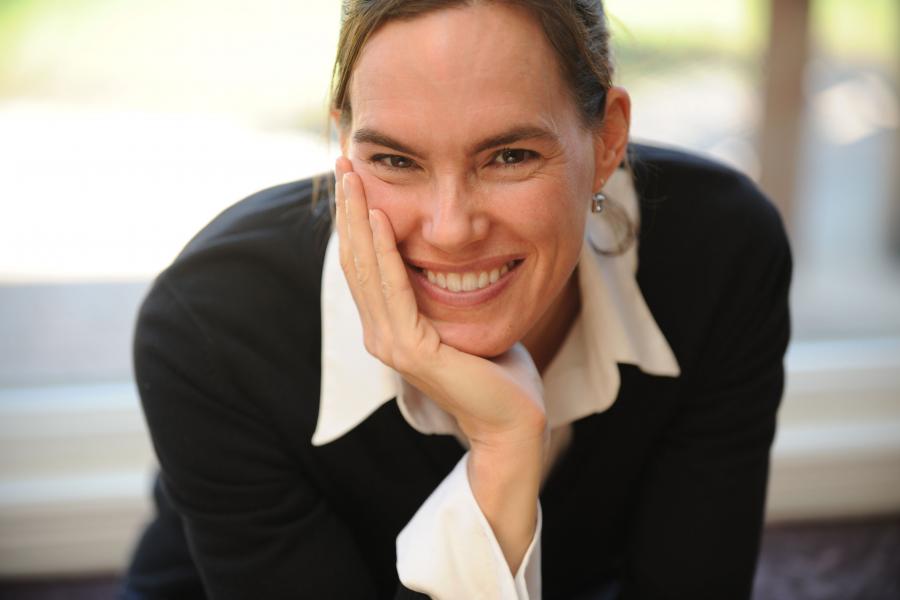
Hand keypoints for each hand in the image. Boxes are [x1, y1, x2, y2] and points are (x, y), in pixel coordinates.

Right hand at [333, 157, 547, 448]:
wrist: (514, 421)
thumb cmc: (499, 373)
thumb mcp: (465, 319)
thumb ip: (446, 293)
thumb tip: (452, 259)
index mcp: (390, 327)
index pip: (364, 264)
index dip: (355, 219)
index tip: (354, 176)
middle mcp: (381, 335)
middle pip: (356, 260)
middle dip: (349, 209)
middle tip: (342, 161)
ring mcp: (392, 345)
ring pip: (367, 269)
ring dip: (359, 220)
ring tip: (353, 178)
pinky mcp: (412, 351)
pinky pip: (395, 289)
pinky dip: (385, 252)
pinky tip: (382, 218)